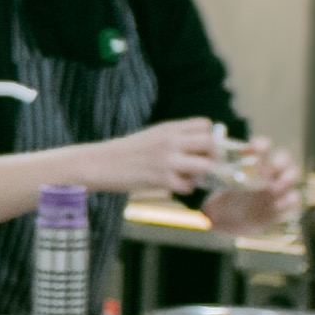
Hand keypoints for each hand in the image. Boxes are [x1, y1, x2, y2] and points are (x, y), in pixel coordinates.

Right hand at [95, 119, 228, 196]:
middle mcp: (171, 141)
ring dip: (201, 174)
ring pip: (205, 166)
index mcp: (169, 128)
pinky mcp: (161, 180)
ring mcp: (167, 161)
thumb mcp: (153, 135)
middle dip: (212, 156)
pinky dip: (185, 188)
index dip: (209, 137)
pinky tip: (175, 186)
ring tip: (190, 176)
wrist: (101, 163)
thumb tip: (201, 144)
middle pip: (210, 144)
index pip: (205, 125)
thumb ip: (176, 136)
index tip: (202, 147)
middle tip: (203, 164)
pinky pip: (188, 186)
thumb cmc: (128, 151)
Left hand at [203, 137, 301, 231]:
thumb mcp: (216, 185)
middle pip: (284, 158)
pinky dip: (290, 201)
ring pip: (293, 176)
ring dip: (288, 179)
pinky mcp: (281, 207)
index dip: (262, 145)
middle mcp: (269, 173)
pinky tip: (279, 204)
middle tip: (272, 168)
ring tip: (276, 188)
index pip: (263, 147)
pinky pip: (294, 201)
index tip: (255, 149)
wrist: (226, 221)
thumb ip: (217, 176)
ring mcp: (277, 189)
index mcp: (254, 163)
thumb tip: (207, 166)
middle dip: (280, 161)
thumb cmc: (221, 197)